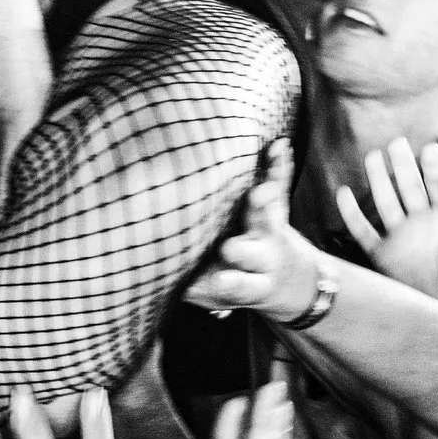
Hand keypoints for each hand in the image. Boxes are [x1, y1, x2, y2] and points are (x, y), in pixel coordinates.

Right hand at [183, 147, 323, 325]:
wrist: (279, 275)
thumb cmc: (233, 282)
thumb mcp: (214, 294)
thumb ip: (193, 287)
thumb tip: (157, 276)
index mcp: (248, 282)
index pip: (241, 285)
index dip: (232, 283)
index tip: (220, 282)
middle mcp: (262, 255)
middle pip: (254, 253)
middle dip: (243, 250)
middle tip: (230, 247)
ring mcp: (269, 228)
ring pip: (266, 215)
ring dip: (261, 203)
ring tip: (259, 191)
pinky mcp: (276, 205)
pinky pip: (279, 181)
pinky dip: (278, 164)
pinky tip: (279, 145)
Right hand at [333, 141, 437, 322]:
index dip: (432, 165)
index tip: (428, 148)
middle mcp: (421, 223)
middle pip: (409, 186)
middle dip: (402, 165)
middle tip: (396, 143)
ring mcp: (401, 237)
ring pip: (385, 201)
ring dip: (378, 180)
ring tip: (371, 157)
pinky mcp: (383, 255)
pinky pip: (363, 231)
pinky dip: (351, 214)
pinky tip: (344, 193)